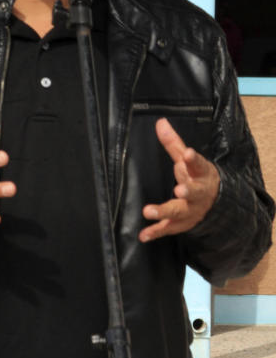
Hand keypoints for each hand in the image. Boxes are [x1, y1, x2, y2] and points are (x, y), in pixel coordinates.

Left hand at [139, 118, 219, 241]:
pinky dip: (155, 232)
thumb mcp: (188, 161)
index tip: (189, 154)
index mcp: (201, 175)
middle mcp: (198, 194)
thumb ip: (173, 144)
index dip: (194, 160)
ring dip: (165, 212)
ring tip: (149, 211)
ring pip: (179, 212)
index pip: (198, 165)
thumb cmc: (196, 177)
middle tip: (179, 190)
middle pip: (193, 193)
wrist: (214, 203)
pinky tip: (143, 235)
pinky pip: (168, 229)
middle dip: (187, 192)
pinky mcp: (181, 224)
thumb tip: (160, 122)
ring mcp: (191, 211)